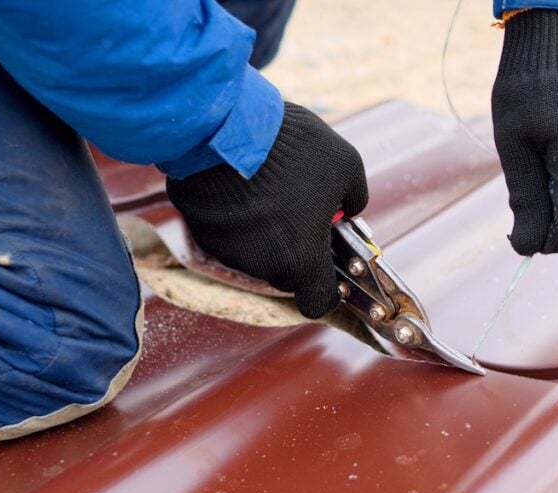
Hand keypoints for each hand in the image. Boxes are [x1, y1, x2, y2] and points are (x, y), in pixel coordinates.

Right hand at [166, 102, 367, 317]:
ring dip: (266, 230)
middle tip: (301, 208)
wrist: (224, 126)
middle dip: (297, 247)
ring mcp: (228, 252)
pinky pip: (229, 233)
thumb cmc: (292, 149)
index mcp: (301, 261)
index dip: (327, 287)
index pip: (318, 302)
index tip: (330, 265)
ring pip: (257, 252)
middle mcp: (262, 266)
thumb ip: (354, 198)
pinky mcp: (202, 232)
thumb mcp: (346, 165)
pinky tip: (242, 183)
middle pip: (287, 271)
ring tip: (269, 187)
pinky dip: (238, 217)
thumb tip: (349, 209)